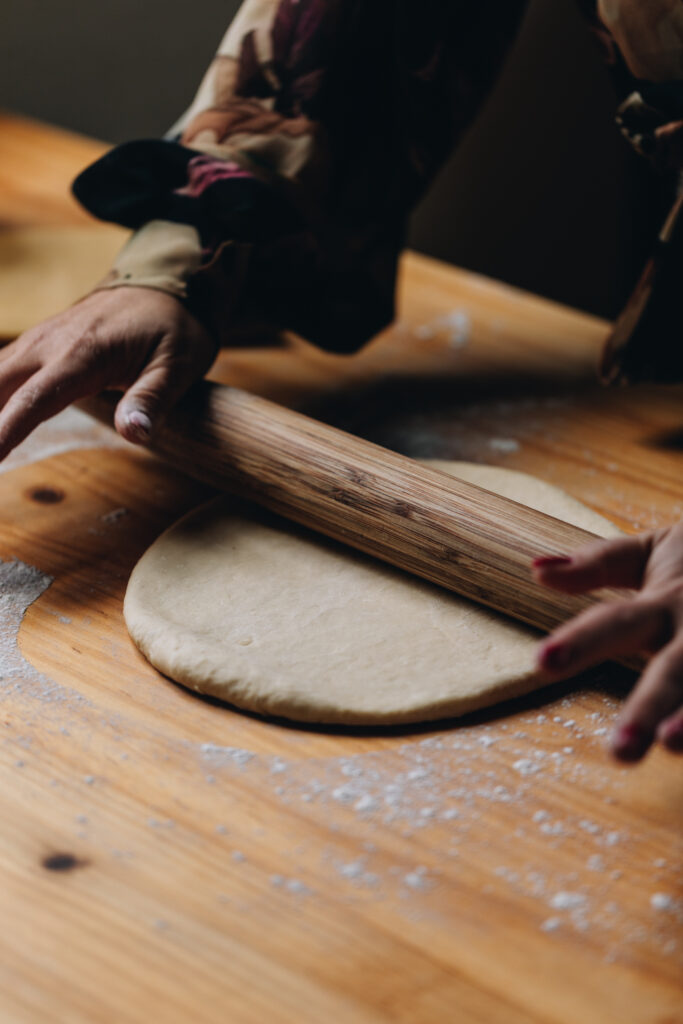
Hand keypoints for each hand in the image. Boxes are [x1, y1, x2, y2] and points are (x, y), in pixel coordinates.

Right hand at [0, 286, 216, 458]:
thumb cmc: (173, 328)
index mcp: (84, 354)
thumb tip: (133, 432)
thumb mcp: (177, 367)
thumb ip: (151, 399)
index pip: (34, 399)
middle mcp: (50, 344)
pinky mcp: (37, 343)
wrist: (161, 285)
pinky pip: (0, 368)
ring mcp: (39, 340)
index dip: (6, 430)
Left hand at [532, 524, 682, 762]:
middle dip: (648, 704)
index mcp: (666, 601)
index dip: (581, 641)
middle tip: (620, 750)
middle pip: (675, 668)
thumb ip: (597, 565)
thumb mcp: (650, 552)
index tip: (542, 662)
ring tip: (670, 746)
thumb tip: (537, 571)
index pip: (615, 622)